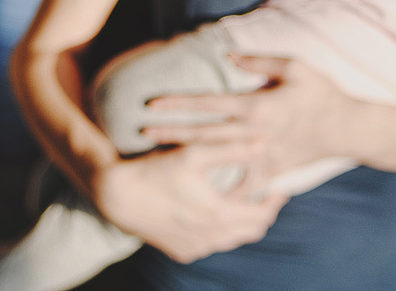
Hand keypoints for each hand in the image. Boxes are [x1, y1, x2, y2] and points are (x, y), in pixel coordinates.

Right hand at [91, 143, 287, 262]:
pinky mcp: (181, 252)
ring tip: (241, 199)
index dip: (274, 200)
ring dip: (240, 222)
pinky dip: (219, 231)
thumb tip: (264, 142)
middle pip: (251, 231)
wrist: (116, 196)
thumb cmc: (154, 170)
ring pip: (232, 240)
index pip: (261, 215)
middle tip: (265, 193)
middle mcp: (209, 238)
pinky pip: (211, 245)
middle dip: (261, 212)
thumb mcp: (193, 153)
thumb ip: (231, 148)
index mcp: (218, 215)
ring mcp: (195, 248)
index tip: (280, 186)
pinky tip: (212, 211)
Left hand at [141, 56, 358, 194]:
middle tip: (141, 131)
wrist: (350, 129)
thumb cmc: (322, 92)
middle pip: (203, 133)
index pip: (207, 103)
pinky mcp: (272, 170)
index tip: (152, 104)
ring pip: (217, 157)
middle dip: (170, 132)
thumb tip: (228, 54)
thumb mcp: (295, 66)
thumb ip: (260, 59)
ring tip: (162, 156)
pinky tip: (204, 195)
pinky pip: (245, 185)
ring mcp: (262, 154)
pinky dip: (224, 190)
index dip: (178, 103)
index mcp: (256, 105)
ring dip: (188, 156)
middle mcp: (254, 132)